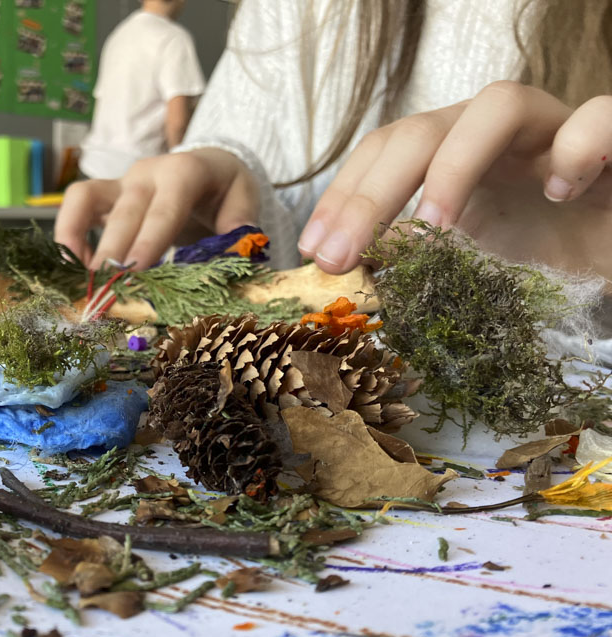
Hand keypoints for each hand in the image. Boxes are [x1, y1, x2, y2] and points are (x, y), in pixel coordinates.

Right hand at [55, 148, 259, 270]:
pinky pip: (76, 205)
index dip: (149, 239)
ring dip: (76, 237)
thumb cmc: (225, 189)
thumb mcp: (244, 199)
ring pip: (85, 198)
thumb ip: (239, 223)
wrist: (209, 165)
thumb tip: (233, 250)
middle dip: (113, 252)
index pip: (165, 208)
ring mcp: (122, 182)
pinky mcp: (106, 195)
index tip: (135, 269)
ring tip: (82, 278)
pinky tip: (77, 268)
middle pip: (124, 213)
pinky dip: (69, 235)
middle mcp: (148, 174)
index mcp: (184, 173)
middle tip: (106, 291)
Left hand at [298, 82, 611, 276]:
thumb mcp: (461, 265)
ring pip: (499, 104)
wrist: (609, 255)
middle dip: (370, 194)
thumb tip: (340, 272)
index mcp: (450, 155)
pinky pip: (599, 116)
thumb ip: (410, 259)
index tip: (313, 250)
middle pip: (420, 132)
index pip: (383, 152)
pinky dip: (578, 146)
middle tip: (340, 257)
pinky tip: (558, 192)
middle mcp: (492, 134)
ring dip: (455, 166)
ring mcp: (551, 131)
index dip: (343, 195)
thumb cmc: (539, 259)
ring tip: (435, 230)